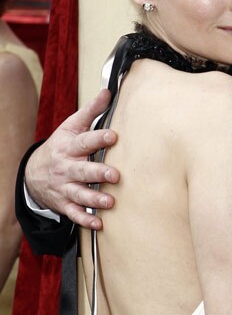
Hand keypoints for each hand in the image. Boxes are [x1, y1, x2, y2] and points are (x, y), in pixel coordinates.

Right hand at [25, 89, 120, 228]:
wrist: (33, 173)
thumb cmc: (61, 146)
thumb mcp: (71, 126)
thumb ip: (91, 111)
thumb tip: (108, 91)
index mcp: (69, 147)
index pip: (85, 141)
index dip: (98, 138)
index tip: (113, 136)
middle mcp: (66, 168)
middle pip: (82, 171)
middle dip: (97, 173)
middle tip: (115, 175)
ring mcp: (64, 187)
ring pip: (79, 194)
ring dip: (94, 199)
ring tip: (109, 202)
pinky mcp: (64, 203)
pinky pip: (74, 213)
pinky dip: (85, 220)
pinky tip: (98, 224)